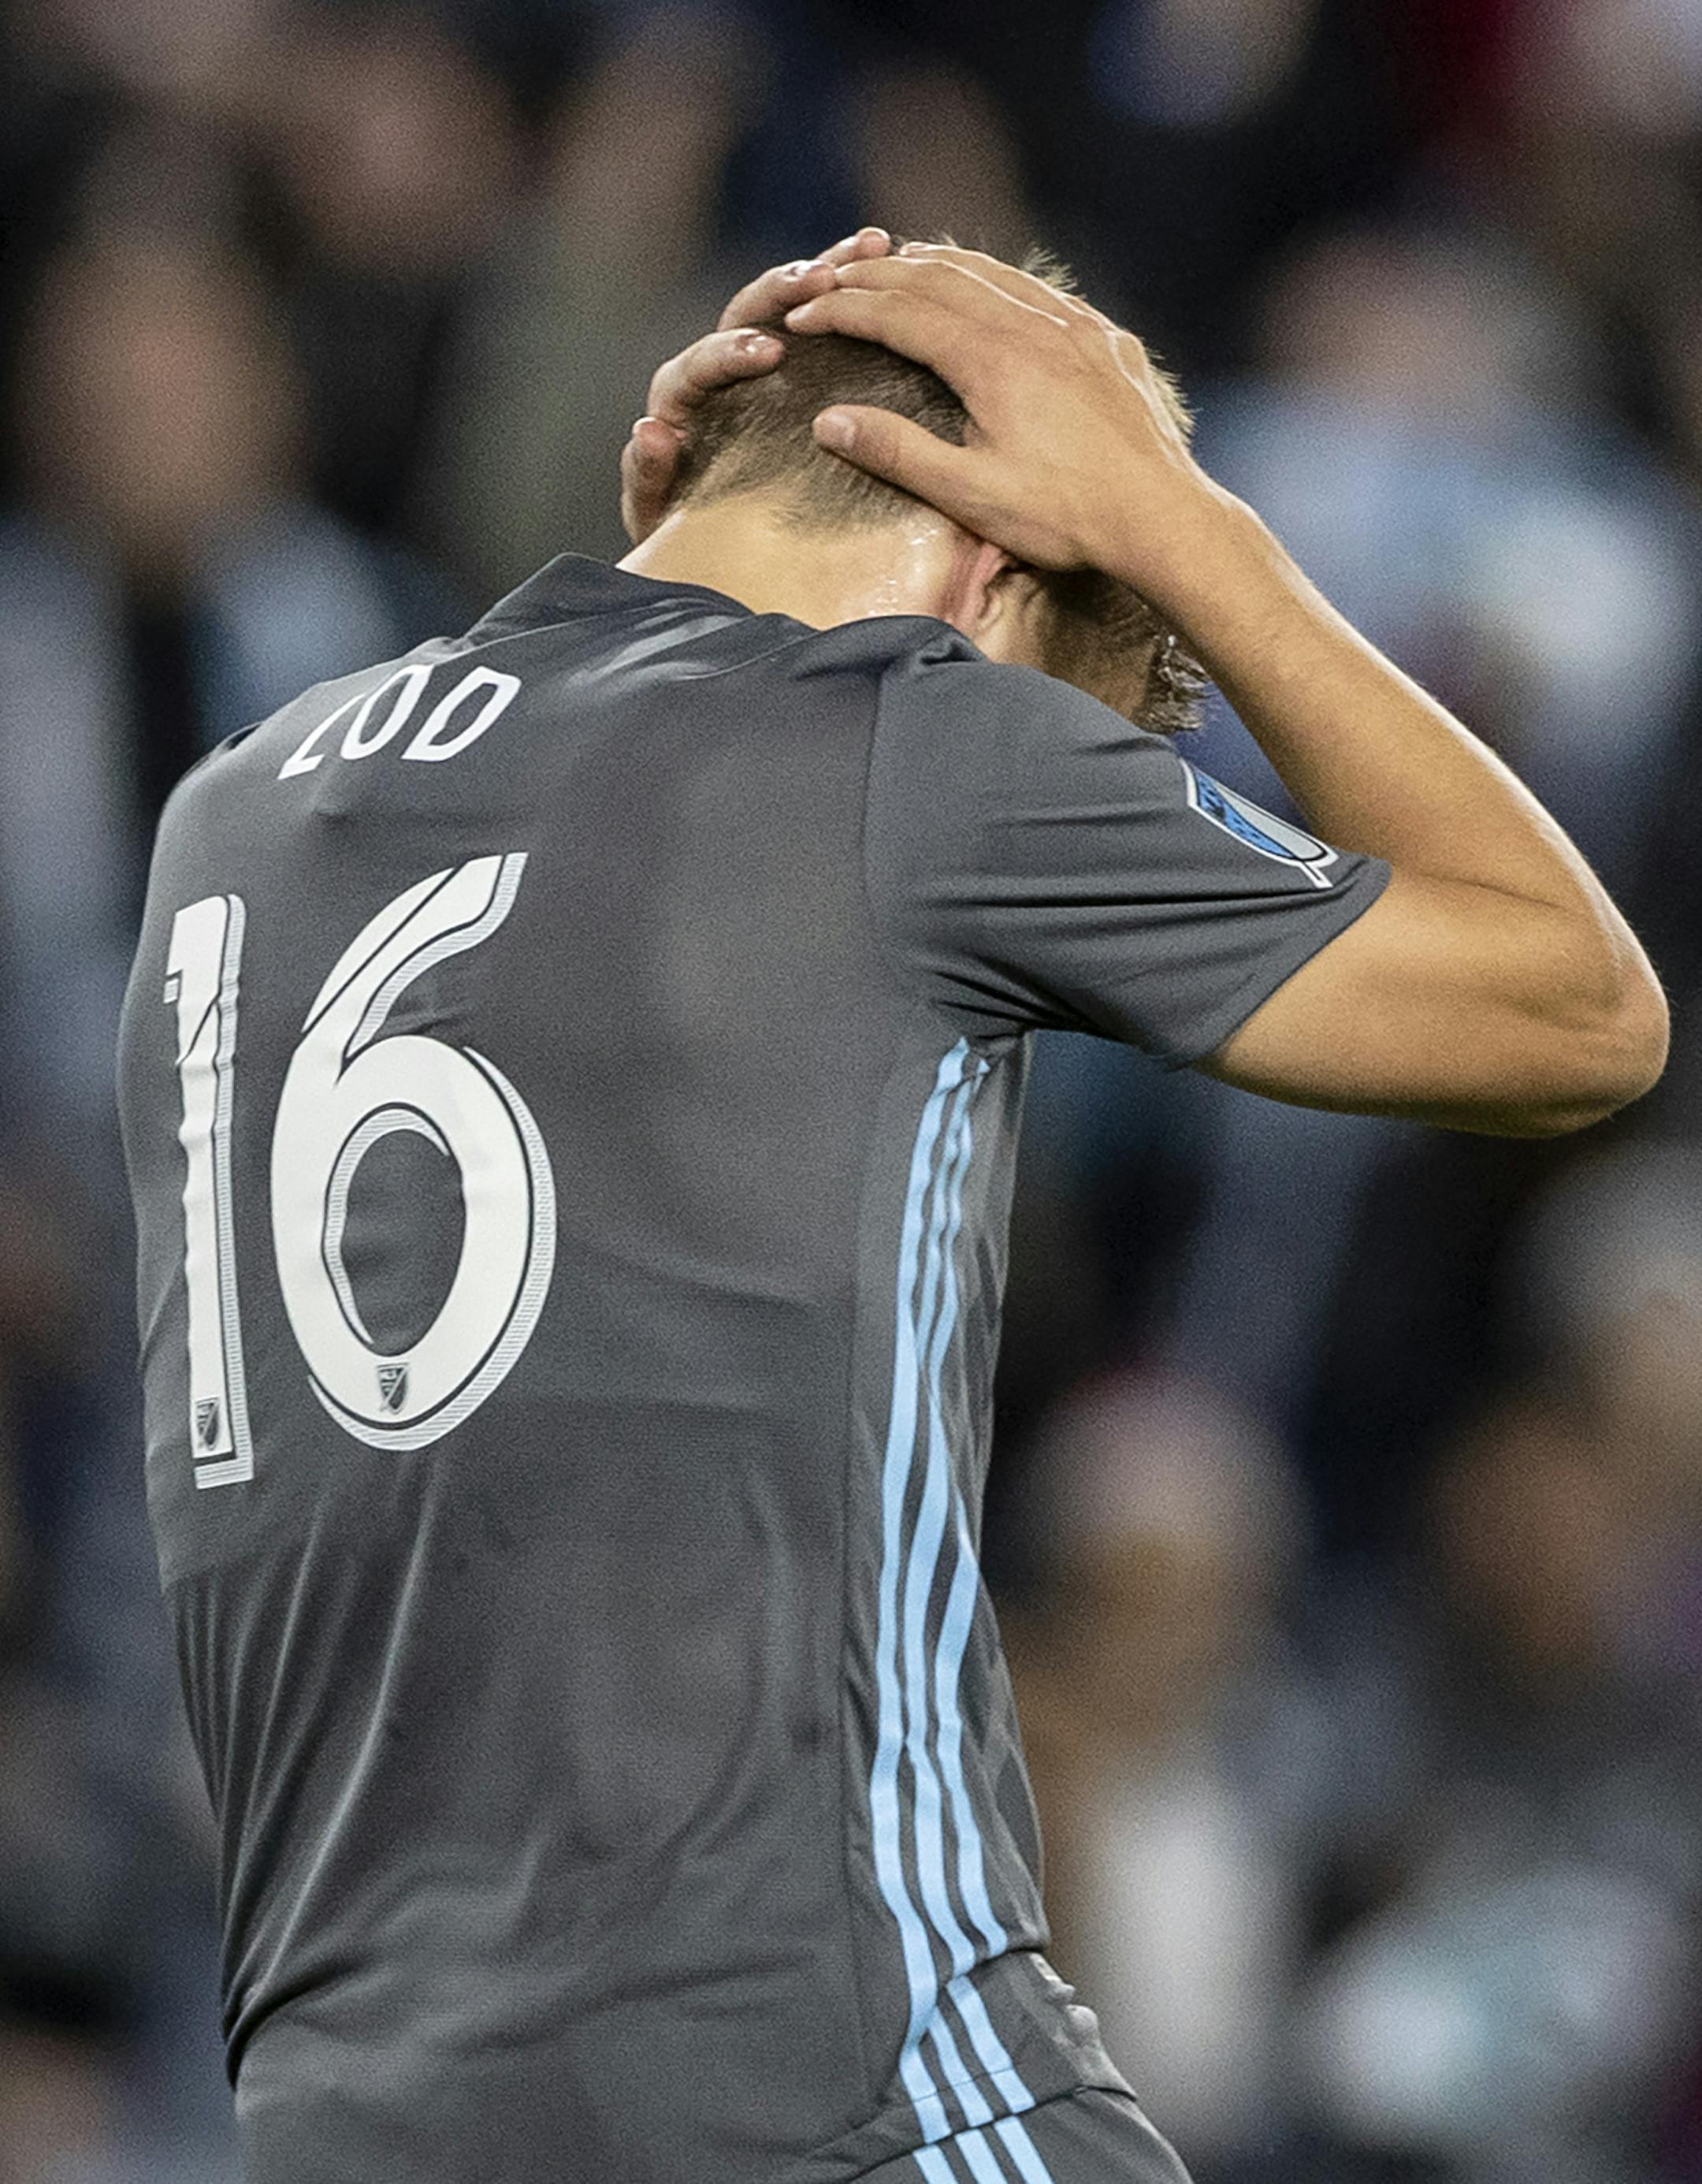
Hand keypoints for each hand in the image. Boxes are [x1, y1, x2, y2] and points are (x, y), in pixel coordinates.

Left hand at [620, 228, 892, 543]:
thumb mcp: (660, 514)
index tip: (770, 352)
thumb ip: (647, 476)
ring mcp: (761, 358)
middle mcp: (719, 366)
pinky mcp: (800, 362)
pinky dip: (854, 287)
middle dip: (785, 290)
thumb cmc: (684, 531)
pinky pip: (824, 315)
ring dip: (829, 267)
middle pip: (747, 310)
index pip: (703, 361)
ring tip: (873, 244)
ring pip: (789, 300)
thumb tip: (651, 429)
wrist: (715, 542)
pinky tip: (892, 262)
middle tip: (824, 277)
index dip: (733, 352)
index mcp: (683, 397)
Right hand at [782, 243, 1221, 598]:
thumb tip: (829, 422)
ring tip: (895, 264)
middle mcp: (1032, 326)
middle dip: (877, 276)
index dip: (845, 310)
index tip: (805, 314)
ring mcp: (1075, 326)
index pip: (900, 315)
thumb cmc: (1066, 517)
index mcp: (991, 360)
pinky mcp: (1106, 339)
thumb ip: (898, 453)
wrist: (1161, 518)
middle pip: (939, 279)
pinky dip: (994, 278)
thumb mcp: (970, 495)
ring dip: (934, 264)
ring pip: (991, 273)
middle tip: (832, 277)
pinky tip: (983, 286)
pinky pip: (1038, 289)